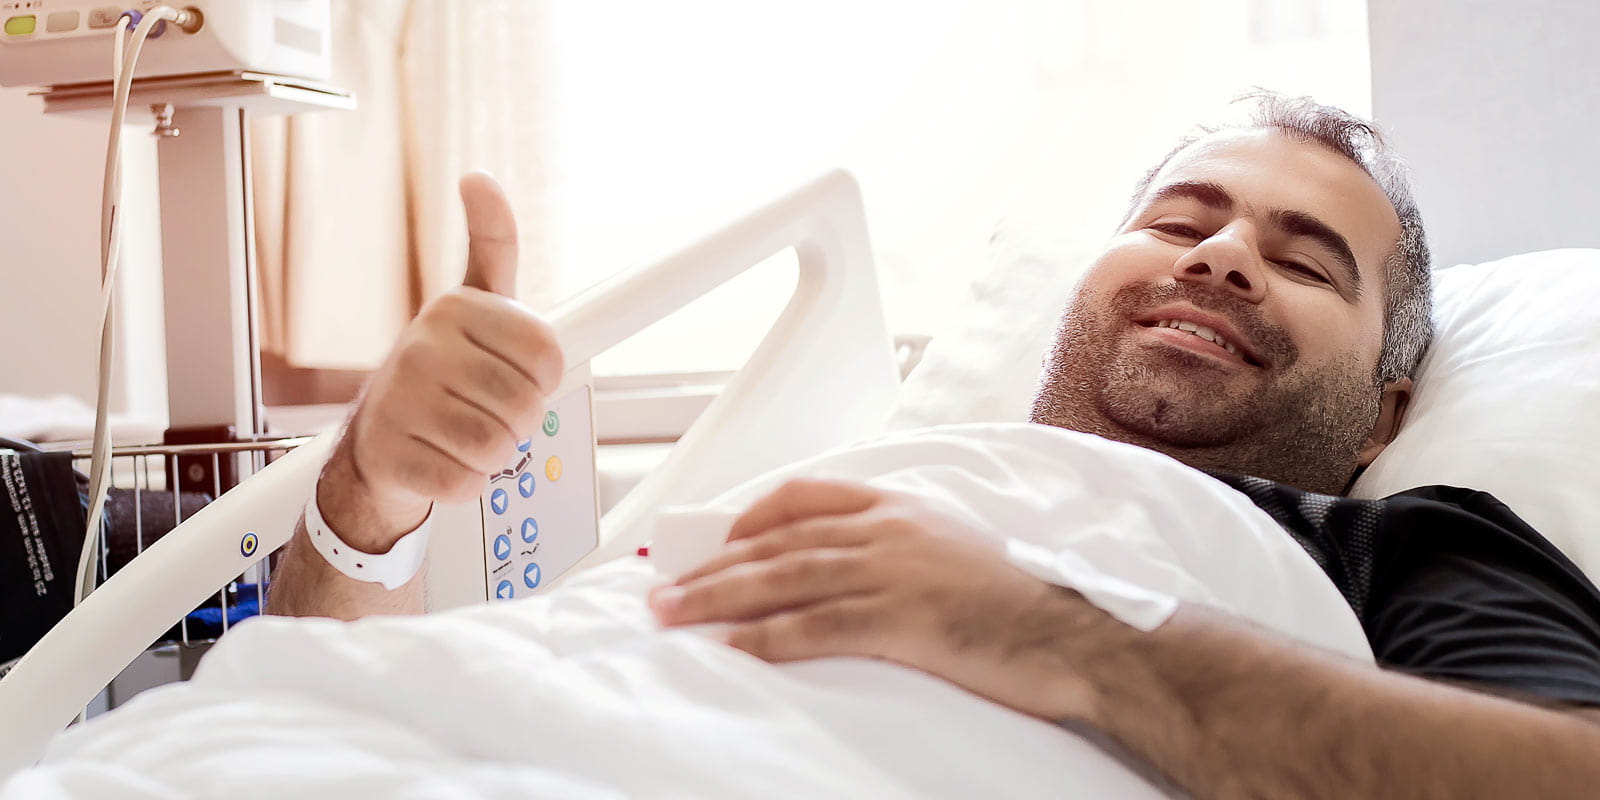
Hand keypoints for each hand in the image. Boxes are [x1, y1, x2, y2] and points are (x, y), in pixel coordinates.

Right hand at [324, 173, 564, 550]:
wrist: (378, 438)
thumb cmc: (441, 371)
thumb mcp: (477, 301)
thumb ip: (493, 241)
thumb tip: (478, 178)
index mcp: (454, 307)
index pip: (548, 355)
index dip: (542, 378)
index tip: (515, 373)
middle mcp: (423, 346)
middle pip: (526, 405)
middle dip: (518, 420)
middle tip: (485, 409)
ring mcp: (401, 399)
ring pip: (499, 446)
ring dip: (494, 454)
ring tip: (463, 435)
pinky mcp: (390, 453)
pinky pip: (466, 482)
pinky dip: (466, 482)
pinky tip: (441, 459)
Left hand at [649, 478, 1113, 721]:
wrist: (1077, 632)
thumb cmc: (1021, 601)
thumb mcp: (957, 549)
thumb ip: (900, 546)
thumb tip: (845, 569)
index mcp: (901, 507)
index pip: (804, 496)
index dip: (749, 517)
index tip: (716, 540)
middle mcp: (888, 530)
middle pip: (776, 541)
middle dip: (712, 564)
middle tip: (663, 586)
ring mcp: (892, 572)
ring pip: (781, 579)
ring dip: (717, 598)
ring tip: (670, 614)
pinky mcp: (899, 618)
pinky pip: (814, 626)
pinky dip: (765, 637)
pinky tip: (730, 648)